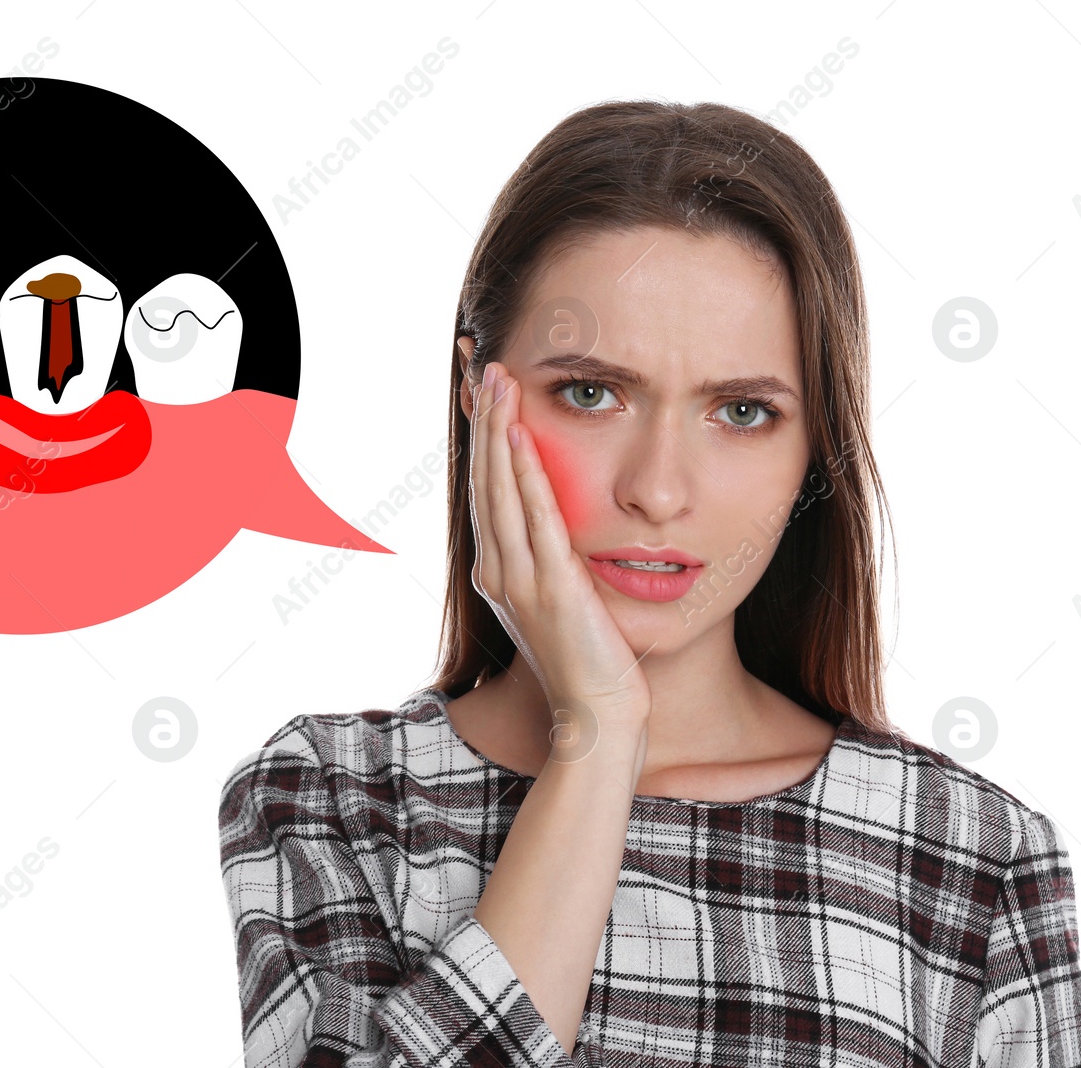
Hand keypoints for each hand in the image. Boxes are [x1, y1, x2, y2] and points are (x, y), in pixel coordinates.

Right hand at [467, 360, 651, 758]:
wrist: (597, 717)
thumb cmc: (590, 662)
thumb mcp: (563, 601)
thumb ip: (553, 561)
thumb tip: (559, 525)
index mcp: (498, 572)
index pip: (486, 490)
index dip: (482, 437)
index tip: (483, 391)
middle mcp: (498, 571)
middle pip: (485, 479)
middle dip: (483, 418)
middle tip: (483, 364)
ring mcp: (520, 579)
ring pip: (501, 489)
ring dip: (498, 430)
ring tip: (497, 380)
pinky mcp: (551, 586)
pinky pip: (535, 518)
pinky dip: (525, 473)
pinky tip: (522, 435)